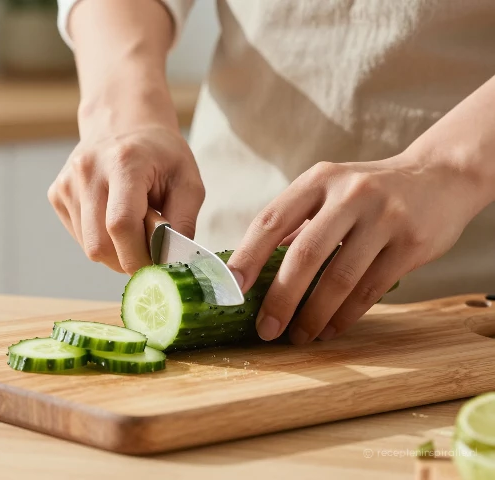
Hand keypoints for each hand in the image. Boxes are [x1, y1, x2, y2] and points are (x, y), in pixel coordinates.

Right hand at [48, 124, 203, 273]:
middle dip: (125, 260)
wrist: (122, 123)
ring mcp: (67, 182)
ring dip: (113, 251)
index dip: (138, 255)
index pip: (121, 225)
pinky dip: (99, 239)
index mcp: (123, 162)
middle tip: (146, 252)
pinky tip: (112, 218)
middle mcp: (88, 170)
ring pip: (88, 246)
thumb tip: (173, 261)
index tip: (156, 266)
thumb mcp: (187, 180)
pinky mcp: (56, 193)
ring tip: (132, 227)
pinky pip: (78, 236)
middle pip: (98, 244)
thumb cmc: (159, 154)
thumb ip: (183, 221)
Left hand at [226, 154, 484, 344]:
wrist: (441, 177)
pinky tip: (329, 330)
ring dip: (313, 315)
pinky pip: (371, 289)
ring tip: (298, 336)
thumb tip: (252, 269)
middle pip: (304, 254)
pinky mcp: (411, 243)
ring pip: (339, 278)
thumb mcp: (329, 191)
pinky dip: (345, 315)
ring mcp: (384, 217)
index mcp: (319, 179)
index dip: (247, 257)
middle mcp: (350, 194)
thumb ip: (295, 224)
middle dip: (280, 298)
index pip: (271, 220)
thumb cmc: (370, 192)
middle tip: (265, 329)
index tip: (231, 289)